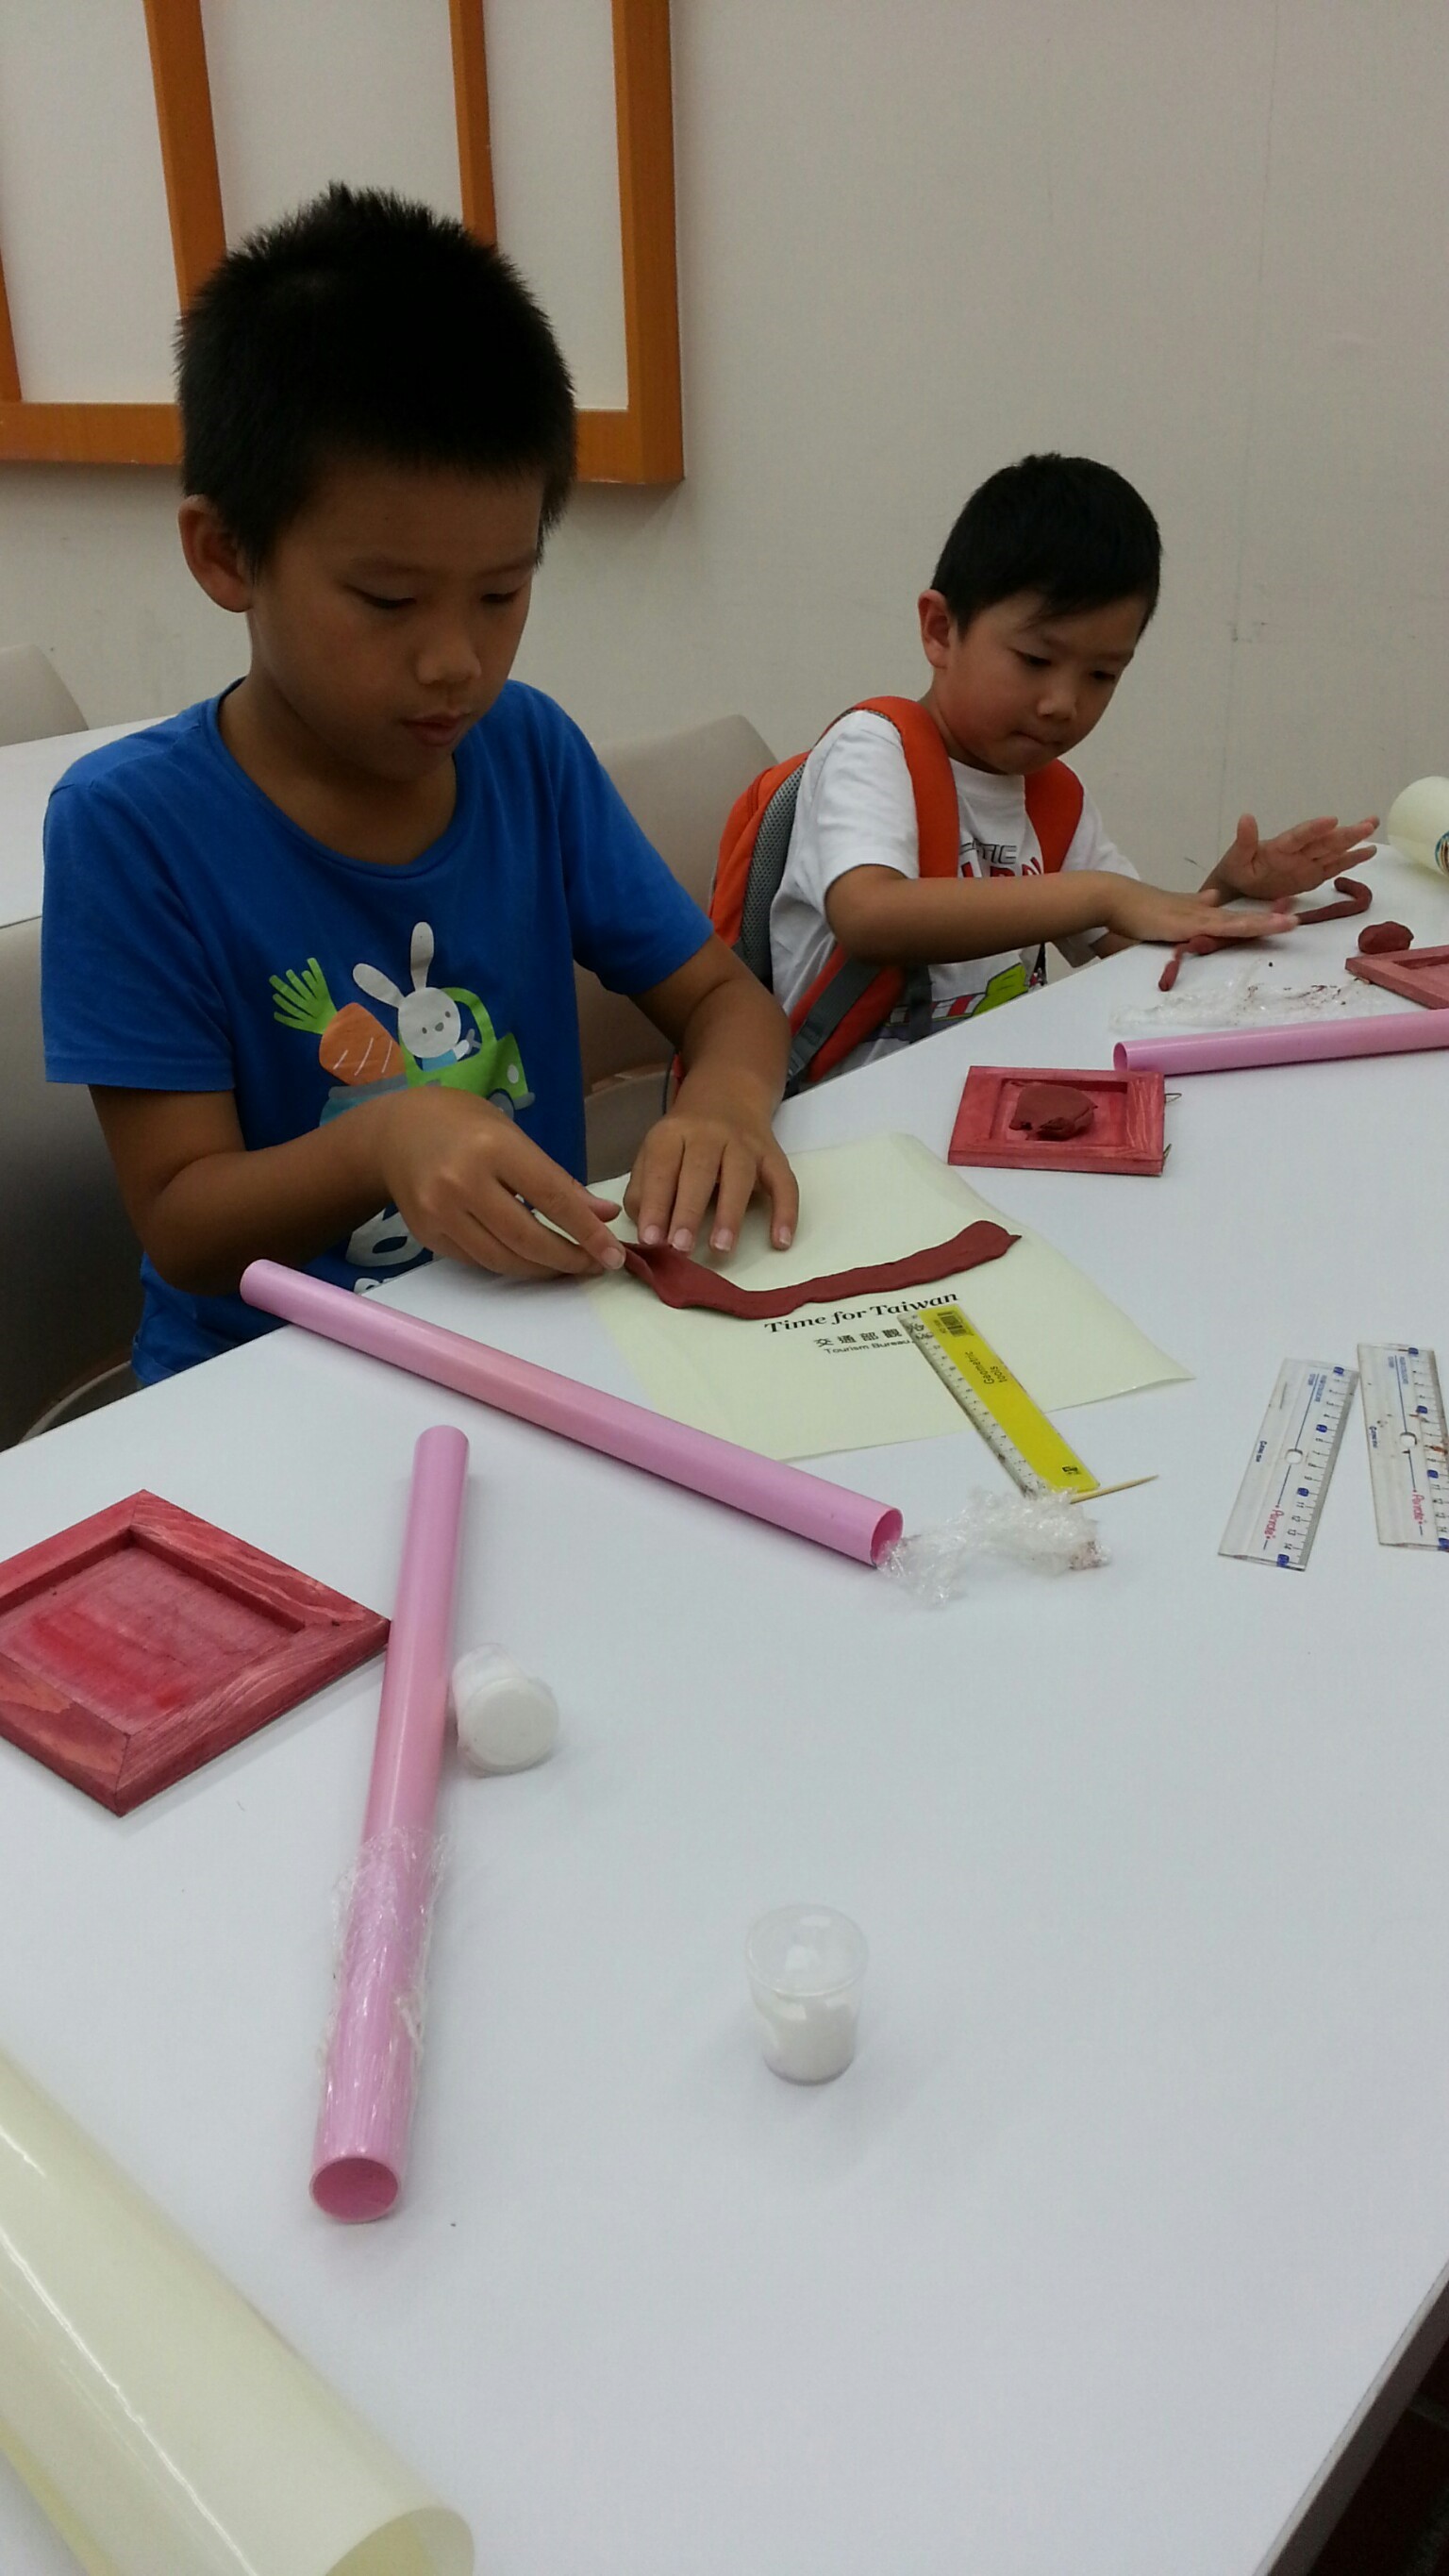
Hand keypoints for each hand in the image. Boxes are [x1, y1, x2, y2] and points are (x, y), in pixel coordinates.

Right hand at [373, 1087, 625, 1279]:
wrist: (393, 1132)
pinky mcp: (427, 1235)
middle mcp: (462, 1182)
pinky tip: (530, 1259)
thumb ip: (557, 1179)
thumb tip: (602, 1215)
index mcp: (493, 1148)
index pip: (552, 1199)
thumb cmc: (463, 1125)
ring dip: (543, 1269)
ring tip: (568, 1265)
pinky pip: (479, 1261)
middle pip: (528, 1238)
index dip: (588, 1232)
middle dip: (569, 1259)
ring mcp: (440, 1212)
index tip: (614, 1254)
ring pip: (503, 1260)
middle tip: (596, 1265)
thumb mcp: (514, 1135)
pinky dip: (510, 1264)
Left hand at [624, 1089, 798, 1256]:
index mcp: (673, 1134)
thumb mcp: (655, 1150)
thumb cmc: (685, 1136)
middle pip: (699, 1171)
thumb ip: (643, 1187)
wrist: (728, 1092)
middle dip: (689, 1211)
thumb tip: (646, 1231)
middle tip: (681, 1248)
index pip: (661, 1169)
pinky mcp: (772, 1154)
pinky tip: (781, 1241)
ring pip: (740, 1176)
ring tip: (721, 1248)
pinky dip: (785, 1211)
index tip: (651, 1239)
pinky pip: (783, 1182)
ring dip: (730, 1213)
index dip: (655, 1205)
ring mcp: (744, 1143)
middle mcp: (709, 1134)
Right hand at [1104, 878, 1297, 947]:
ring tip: (1291, 923)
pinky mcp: (1189, 924)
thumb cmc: (1141, 908)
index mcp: (1204, 911)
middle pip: (1245, 918)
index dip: (1261, 915)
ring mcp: (1199, 918)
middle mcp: (1207, 912)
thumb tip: (1215, 899)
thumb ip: (1196, 904)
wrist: (1119, 899)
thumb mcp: (1174, 907)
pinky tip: (1258, 927)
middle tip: (1300, 919)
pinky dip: (1243, 928)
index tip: (1285, 914)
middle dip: (1272, 918)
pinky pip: (1221, 929)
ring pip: (1240, 922)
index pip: (1238, 916)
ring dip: (1266, 923)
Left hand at [1213, 811, 1377, 902]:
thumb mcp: (1237, 858)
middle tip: (1369, 823)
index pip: (1300, 836)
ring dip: (1354, 841)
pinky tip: (1368, 851)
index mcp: (1281, 846)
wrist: (1241, 884)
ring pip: (1334, 850)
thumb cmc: (1238, 869)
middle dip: (1347, 833)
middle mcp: (1299, 851)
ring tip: (1373, 826)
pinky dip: (1351, 860)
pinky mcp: (1314, 875)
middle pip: (1325, 841)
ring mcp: (1308, 862)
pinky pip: (1334, 867)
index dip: (1315, 829)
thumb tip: (1245, 817)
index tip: (1332, 820)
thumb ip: (1245, 841)